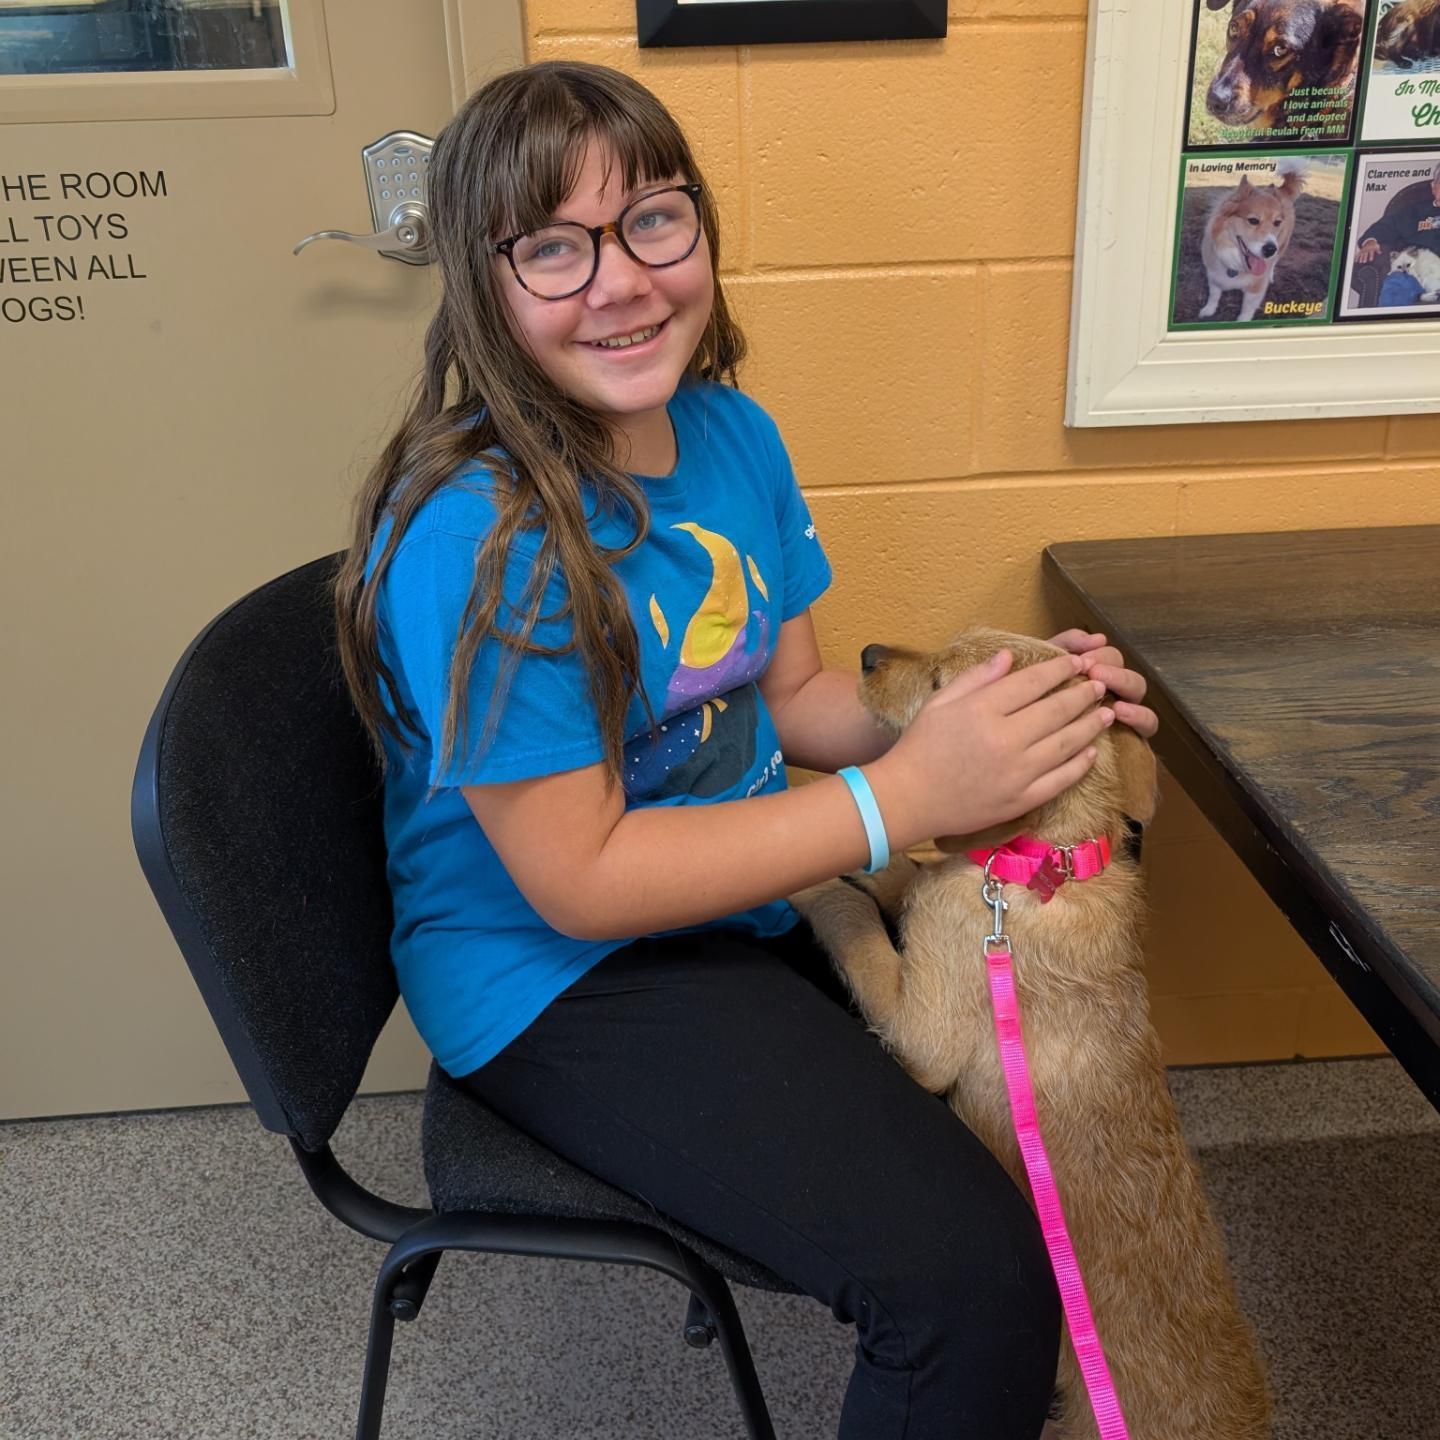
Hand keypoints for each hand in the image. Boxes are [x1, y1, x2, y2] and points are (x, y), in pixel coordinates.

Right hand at [869, 650, 1110, 847]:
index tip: (1076, 662)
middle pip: (1057, 710)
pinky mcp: (1021, 800)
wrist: (907, 799)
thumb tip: (1009, 655)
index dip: (1059, 669)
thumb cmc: (919, 746)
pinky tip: (1091, 752)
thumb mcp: (940, 702)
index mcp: (983, 710)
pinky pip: (1061, 779)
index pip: (1033, 682)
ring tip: (1106, 712)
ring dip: (1091, 725)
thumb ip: (977, 677)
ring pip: (1067, 743)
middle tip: (1100, 684)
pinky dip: (1080, 764)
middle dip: (1083, 694)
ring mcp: (1017, 772)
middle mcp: (1005, 738)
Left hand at [1048, 629, 1158, 738]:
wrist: (1028, 742)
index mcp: (1096, 672)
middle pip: (1121, 664)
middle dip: (1111, 667)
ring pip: (1138, 689)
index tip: (1081, 660)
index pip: (1109, 655)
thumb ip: (1067, 644)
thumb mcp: (1045, 666)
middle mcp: (1113, 688)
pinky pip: (1148, 723)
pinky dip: (1139, 714)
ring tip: (1104, 686)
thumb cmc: (1037, 698)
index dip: (1099, 654)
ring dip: (1124, 682)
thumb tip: (1099, 638)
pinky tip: (1119, 711)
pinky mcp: (1132, 734)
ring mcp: (1125, 710)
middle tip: (1092, 672)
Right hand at [1357, 237, 1380, 263]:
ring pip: (1361, 254)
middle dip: (1364, 258)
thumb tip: (1380, 253)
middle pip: (1365, 254)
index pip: (1371, 253)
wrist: (1369, 242)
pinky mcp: (1360, 251)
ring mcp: (1363, 250)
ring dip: (1360, 258)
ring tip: (1360, 262)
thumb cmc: (1374, 246)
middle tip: (1364, 262)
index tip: (1370, 260)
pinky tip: (1356, 261)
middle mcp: (1366, 249)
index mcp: (1371, 249)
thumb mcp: (1377, 247)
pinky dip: (1357, 257)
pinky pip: (1358, 254)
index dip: (1371, 256)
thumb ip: (1378, 250)